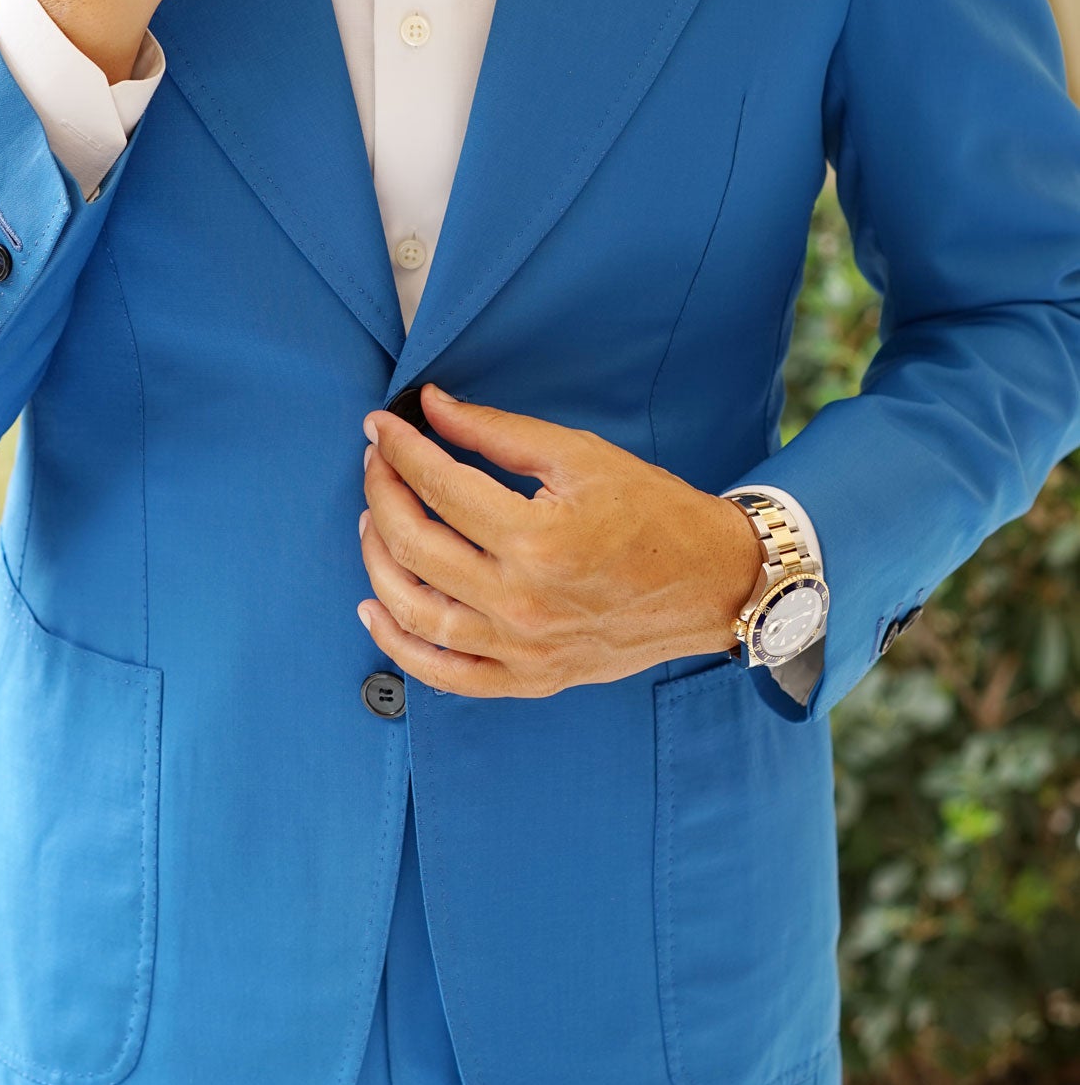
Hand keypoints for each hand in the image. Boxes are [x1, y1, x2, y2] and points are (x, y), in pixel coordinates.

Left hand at [356, 384, 763, 697]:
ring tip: (372, 523)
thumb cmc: (655, 515)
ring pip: (415, 612)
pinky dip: (399, 646)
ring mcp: (522, 649)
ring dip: (377, 563)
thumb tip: (431, 406)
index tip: (381, 427)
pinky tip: (376, 609)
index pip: (439, 487)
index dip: (399, 450)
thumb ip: (497, 432)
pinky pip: (444, 675)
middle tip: (377, 464)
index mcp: (538, 539)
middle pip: (414, 546)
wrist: (712, 583)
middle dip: (381, 495)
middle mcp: (523, 601)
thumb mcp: (580, 456)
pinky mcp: (529, 678)